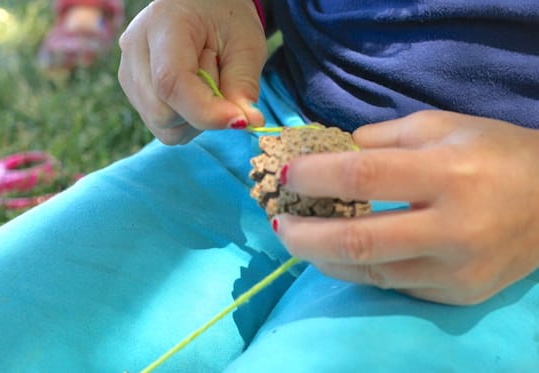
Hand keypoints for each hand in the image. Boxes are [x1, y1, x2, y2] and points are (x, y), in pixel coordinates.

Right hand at [118, 0, 265, 144]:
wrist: (204, 8)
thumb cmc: (227, 19)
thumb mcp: (246, 45)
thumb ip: (244, 85)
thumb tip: (249, 124)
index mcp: (162, 25)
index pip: (172, 82)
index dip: (206, 111)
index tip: (240, 121)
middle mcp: (135, 50)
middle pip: (163, 113)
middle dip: (203, 112)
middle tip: (222, 81)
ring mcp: (129, 73)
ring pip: (163, 126)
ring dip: (196, 118)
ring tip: (206, 81)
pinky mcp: (133, 92)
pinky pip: (163, 127)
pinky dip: (187, 120)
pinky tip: (195, 92)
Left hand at [274, 110, 538, 304]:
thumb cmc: (494, 152)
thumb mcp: (440, 126)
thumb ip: (381, 137)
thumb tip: (333, 151)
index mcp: (448, 173)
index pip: (364, 177)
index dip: (315, 177)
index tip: (287, 175)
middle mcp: (453, 228)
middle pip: (358, 242)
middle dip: (304, 236)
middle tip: (277, 223)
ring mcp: (455, 271)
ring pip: (370, 273)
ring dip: (322, 258)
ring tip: (299, 239)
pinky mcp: (457, 295)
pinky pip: (393, 284)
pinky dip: (358, 268)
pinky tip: (340, 254)